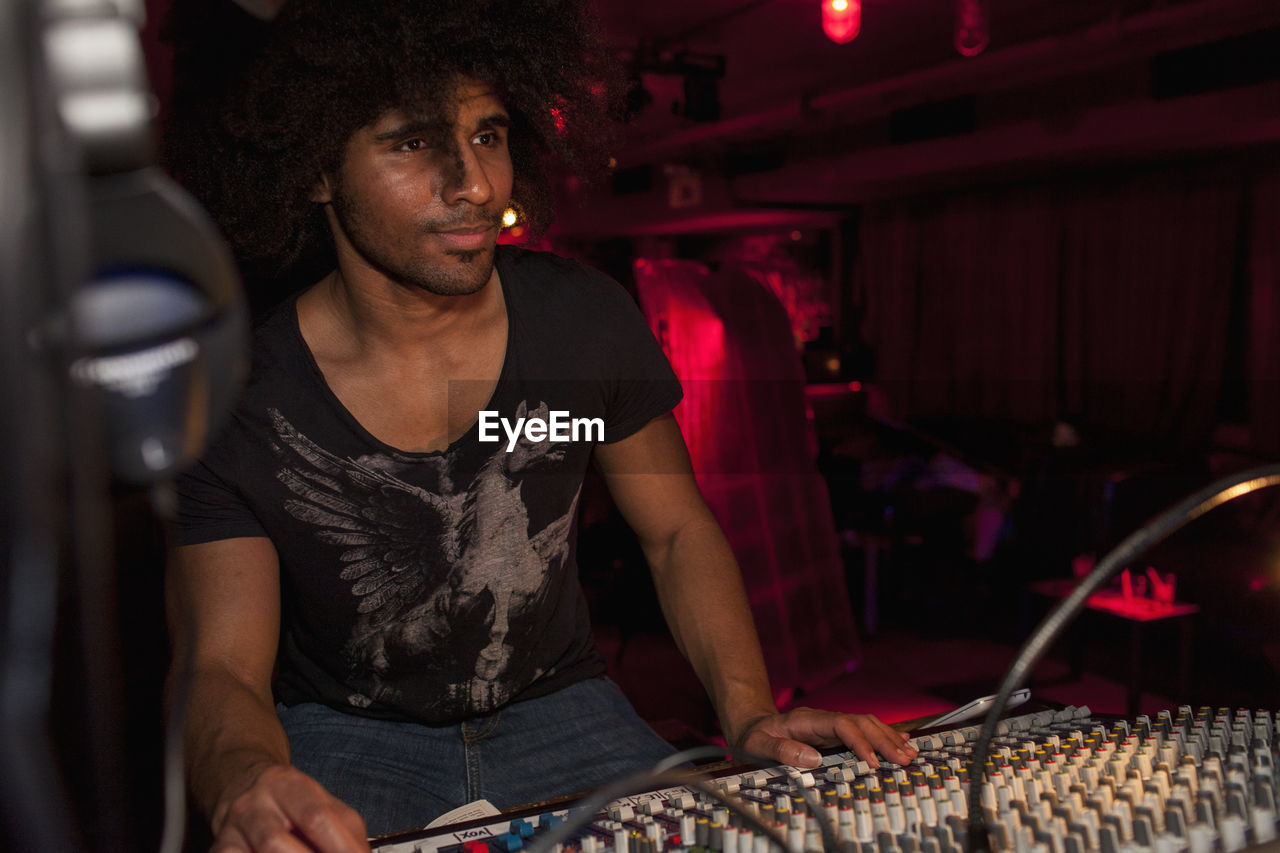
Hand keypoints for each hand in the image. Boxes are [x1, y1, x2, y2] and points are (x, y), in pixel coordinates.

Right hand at [211, 763, 371, 852]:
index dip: (340, 847)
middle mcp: (254, 804)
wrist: (242, 785)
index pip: (316, 816)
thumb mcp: (324, 803)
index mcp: (288, 785)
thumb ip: (347, 831)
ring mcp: (231, 829)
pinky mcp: (219, 848)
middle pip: (276, 842)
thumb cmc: (292, 802)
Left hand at [733, 707, 915, 770]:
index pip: (841, 725)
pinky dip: (885, 737)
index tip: (872, 762)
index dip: (859, 742)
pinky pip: (865, 731)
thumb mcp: (758, 744)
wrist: (753, 727)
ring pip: (867, 725)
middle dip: (884, 741)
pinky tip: (902, 744)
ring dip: (889, 738)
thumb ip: (781, 750)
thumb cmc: (755, 737)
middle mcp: (824, 719)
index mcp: (808, 720)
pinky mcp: (836, 734)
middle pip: (861, 722)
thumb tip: (813, 758)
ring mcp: (832, 725)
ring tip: (910, 754)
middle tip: (904, 760)